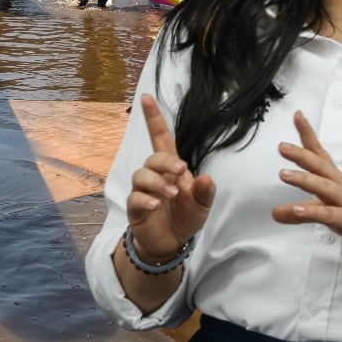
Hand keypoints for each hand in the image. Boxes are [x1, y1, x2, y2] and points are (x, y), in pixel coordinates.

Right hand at [127, 94, 215, 261]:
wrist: (171, 243)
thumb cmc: (185, 217)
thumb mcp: (202, 205)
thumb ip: (205, 192)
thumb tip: (206, 177)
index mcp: (171, 169)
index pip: (160, 138)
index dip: (153, 118)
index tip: (146, 97)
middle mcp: (155, 176)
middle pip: (152, 158)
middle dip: (164, 162)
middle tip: (180, 171)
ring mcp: (143, 191)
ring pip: (141, 175)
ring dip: (156, 182)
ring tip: (171, 195)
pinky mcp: (135, 208)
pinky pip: (135, 198)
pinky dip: (145, 200)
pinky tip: (155, 205)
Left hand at [272, 111, 341, 258]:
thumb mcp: (332, 212)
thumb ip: (304, 210)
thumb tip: (276, 212)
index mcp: (338, 180)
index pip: (321, 154)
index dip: (308, 135)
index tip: (297, 115)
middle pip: (320, 166)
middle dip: (300, 155)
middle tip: (281, 146)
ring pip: (324, 188)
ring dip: (303, 180)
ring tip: (283, 174)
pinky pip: (329, 215)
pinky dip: (313, 212)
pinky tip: (298, 210)